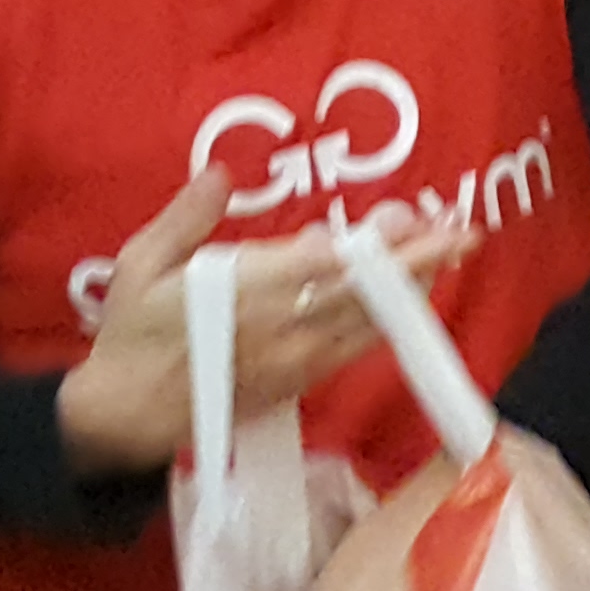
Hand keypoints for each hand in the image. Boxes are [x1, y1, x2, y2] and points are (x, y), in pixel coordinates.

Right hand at [56, 170, 476, 476]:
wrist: (126, 416)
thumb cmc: (131, 334)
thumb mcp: (139, 266)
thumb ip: (184, 219)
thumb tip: (220, 174)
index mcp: (242, 294)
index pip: (321, 266)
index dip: (370, 246)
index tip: (409, 218)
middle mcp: (281, 329)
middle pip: (361, 292)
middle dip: (415, 260)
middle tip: (463, 231)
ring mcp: (296, 360)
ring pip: (369, 320)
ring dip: (413, 287)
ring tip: (453, 253)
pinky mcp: (301, 381)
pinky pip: (357, 347)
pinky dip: (390, 318)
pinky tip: (412, 295)